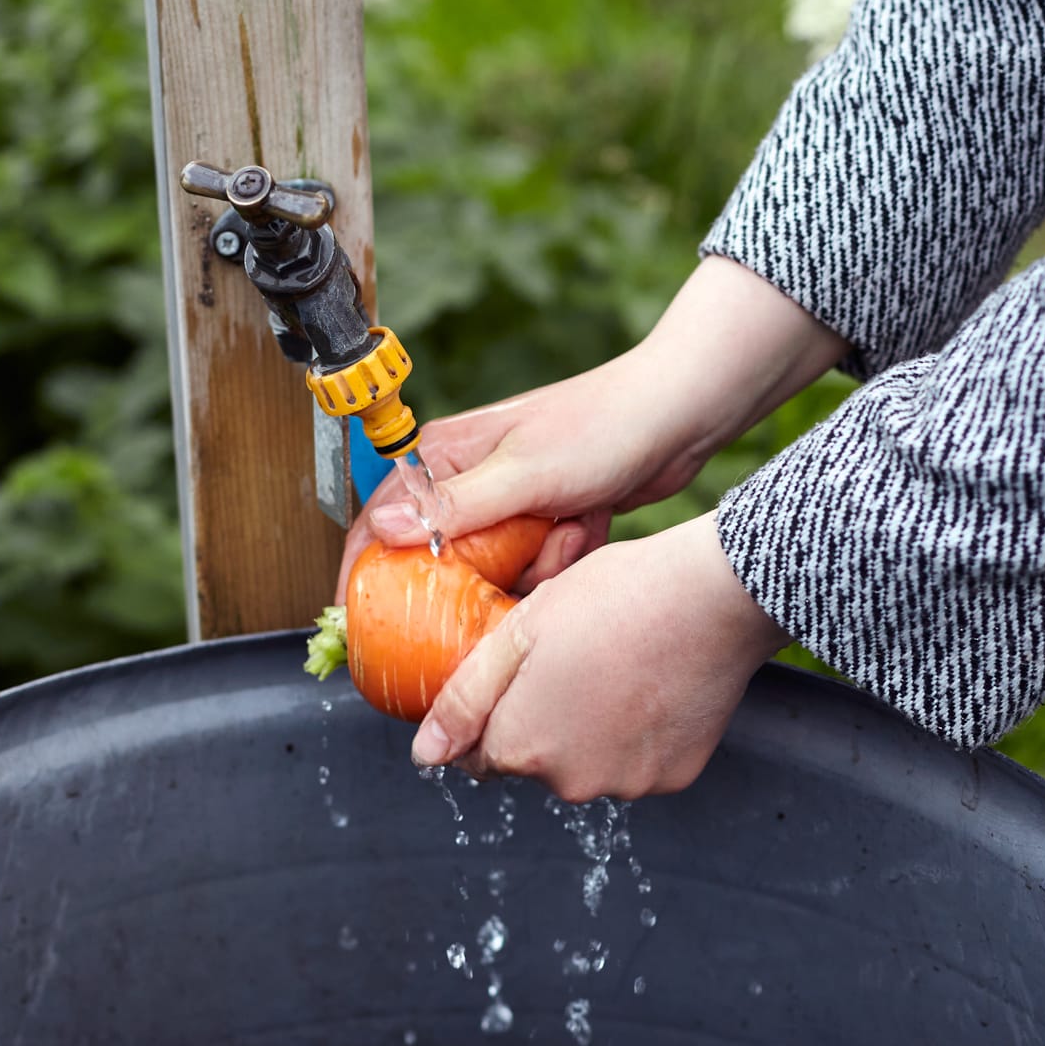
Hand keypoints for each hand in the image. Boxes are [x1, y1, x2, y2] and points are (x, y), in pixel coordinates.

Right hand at [336, 257, 840, 598]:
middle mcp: (467, 481)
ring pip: (494, 574)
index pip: (379, 521)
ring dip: (537, 564)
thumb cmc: (602, 427)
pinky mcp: (543, 523)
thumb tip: (382, 529)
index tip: (369, 625)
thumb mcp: (523, 474)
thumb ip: (452, 507)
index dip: (367, 574)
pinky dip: (563, 559)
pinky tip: (586, 525)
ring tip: (569, 525)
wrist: (677, 419)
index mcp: (443, 456)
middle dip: (488, 571)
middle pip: (440, 562)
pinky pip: (534, 570)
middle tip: (529, 550)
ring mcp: (507, 505)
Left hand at [408, 513, 786, 800]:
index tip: (520, 670)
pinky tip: (648, 683)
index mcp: (523, 746)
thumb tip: (424, 756)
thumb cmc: (612, 597)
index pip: (479, 753)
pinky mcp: (674, 777)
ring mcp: (627, 785)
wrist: (712, 594)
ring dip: (588, 728)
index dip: (493, 709)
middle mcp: (571, 782)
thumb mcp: (519, 631)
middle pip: (534, 761)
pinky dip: (636, 733)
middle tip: (570, 655)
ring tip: (612, 664)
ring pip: (586, 763)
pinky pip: (636, 761)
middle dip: (541, 718)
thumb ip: (464, 699)